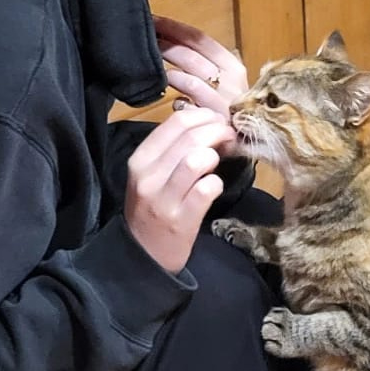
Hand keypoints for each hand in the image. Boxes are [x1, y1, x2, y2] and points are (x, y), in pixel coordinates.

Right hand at [124, 105, 235, 273]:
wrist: (143, 254)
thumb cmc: (152, 208)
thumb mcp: (151, 174)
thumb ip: (173, 148)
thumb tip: (208, 123)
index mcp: (140, 159)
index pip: (176, 122)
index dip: (204, 116)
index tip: (218, 122)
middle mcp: (148, 176)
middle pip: (190, 137)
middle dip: (218, 131)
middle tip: (229, 137)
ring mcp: (164, 199)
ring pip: (197, 160)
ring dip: (215, 156)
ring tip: (218, 163)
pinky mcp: (182, 219)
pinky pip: (207, 189)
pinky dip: (216, 184)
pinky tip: (213, 187)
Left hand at [154, 16, 248, 128]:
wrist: (246, 142)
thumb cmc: (229, 108)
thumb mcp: (223, 81)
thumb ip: (205, 61)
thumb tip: (173, 36)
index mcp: (233, 66)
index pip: (200, 39)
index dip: (174, 28)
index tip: (155, 22)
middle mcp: (231, 82)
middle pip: (191, 56)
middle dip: (165, 46)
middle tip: (145, 43)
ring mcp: (222, 103)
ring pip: (188, 80)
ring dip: (169, 73)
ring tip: (155, 70)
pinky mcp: (214, 123)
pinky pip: (187, 107)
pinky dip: (176, 101)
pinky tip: (172, 100)